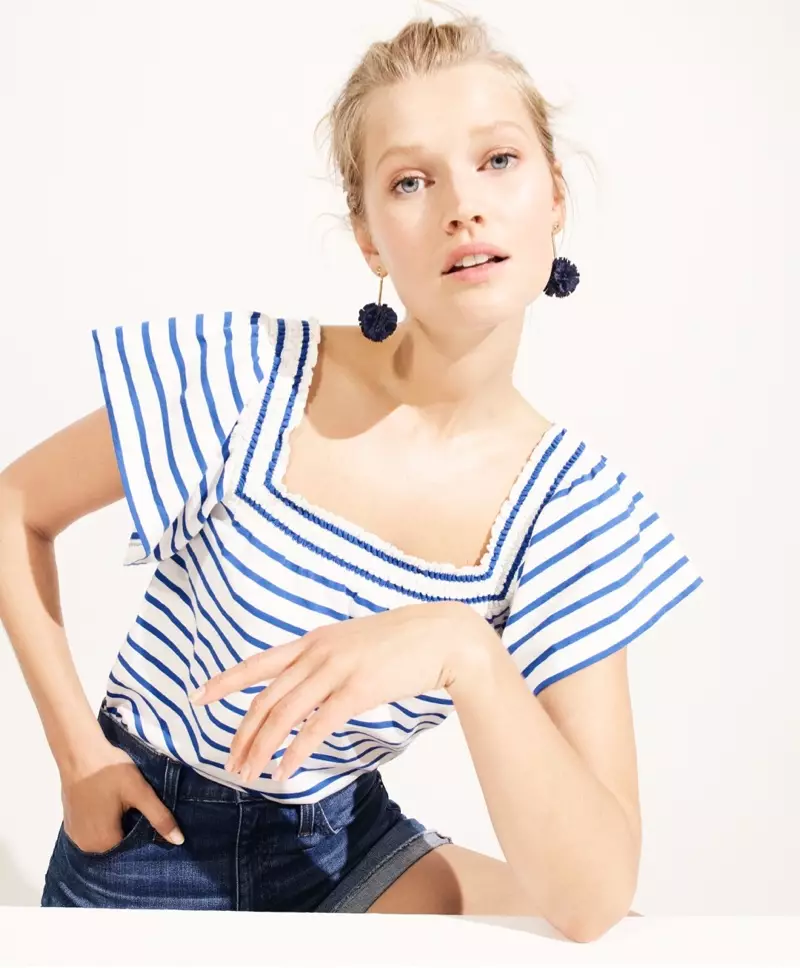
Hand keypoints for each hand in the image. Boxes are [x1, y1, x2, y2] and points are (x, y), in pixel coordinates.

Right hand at [60, 740, 183, 851]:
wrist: (79, 751)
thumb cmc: (110, 771)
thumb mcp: (139, 792)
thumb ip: (159, 817)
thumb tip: (179, 841)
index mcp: (103, 844)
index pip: (132, 852)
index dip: (146, 839)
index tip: (154, 824)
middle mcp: (86, 847)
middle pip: (118, 847)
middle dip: (132, 834)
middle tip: (142, 813)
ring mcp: (75, 836)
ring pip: (105, 839)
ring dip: (118, 828)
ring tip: (129, 810)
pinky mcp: (70, 824)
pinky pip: (93, 831)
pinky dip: (104, 824)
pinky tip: (112, 808)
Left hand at [189, 600, 489, 783]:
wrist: (441, 636)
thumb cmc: (402, 642)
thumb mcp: (353, 642)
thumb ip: (326, 659)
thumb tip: (308, 680)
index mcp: (313, 640)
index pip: (258, 663)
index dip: (225, 681)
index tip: (197, 698)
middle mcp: (317, 652)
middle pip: (266, 698)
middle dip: (243, 734)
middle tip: (229, 763)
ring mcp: (336, 670)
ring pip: (284, 715)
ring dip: (261, 748)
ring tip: (249, 774)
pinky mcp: (357, 690)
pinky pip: (317, 727)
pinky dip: (296, 752)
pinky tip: (285, 771)